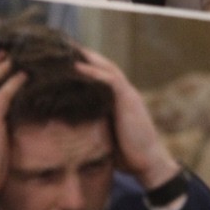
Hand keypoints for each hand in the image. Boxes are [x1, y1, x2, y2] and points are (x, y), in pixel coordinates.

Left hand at [74, 47, 178, 188]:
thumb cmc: (128, 155)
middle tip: (62, 47)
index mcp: (119, 101)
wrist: (148, 163)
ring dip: (87, 58)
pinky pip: (111, 80)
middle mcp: (125, 94)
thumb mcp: (105, 136)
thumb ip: (94, 125)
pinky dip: (94, 72)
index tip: (64, 60)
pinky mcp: (129, 101)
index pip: (101, 76)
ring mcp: (128, 95)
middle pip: (103, 67)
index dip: (85, 67)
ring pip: (107, 68)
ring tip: (66, 50)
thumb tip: (70, 128)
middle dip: (84, 56)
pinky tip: (77, 67)